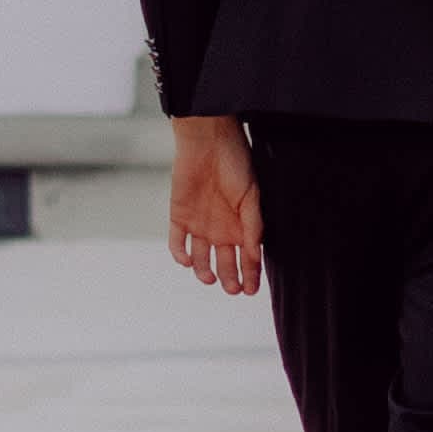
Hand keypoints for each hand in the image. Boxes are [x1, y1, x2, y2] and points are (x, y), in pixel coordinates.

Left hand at [167, 112, 264, 293]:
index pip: (248, 258)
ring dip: (204, 271)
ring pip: (201, 258)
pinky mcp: (179, 217)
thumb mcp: (251, 196)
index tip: (252, 291)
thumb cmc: (236, 163)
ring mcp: (200, 225)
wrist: (208, 140)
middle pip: (225, 263)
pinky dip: (181, 254)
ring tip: (209, 278)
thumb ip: (253, 226)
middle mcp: (222, 229)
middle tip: (233, 289)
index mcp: (242, 225)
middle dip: (230, 279)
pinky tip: (188, 260)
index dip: (251, 275)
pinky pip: (177, 243)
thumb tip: (255, 255)